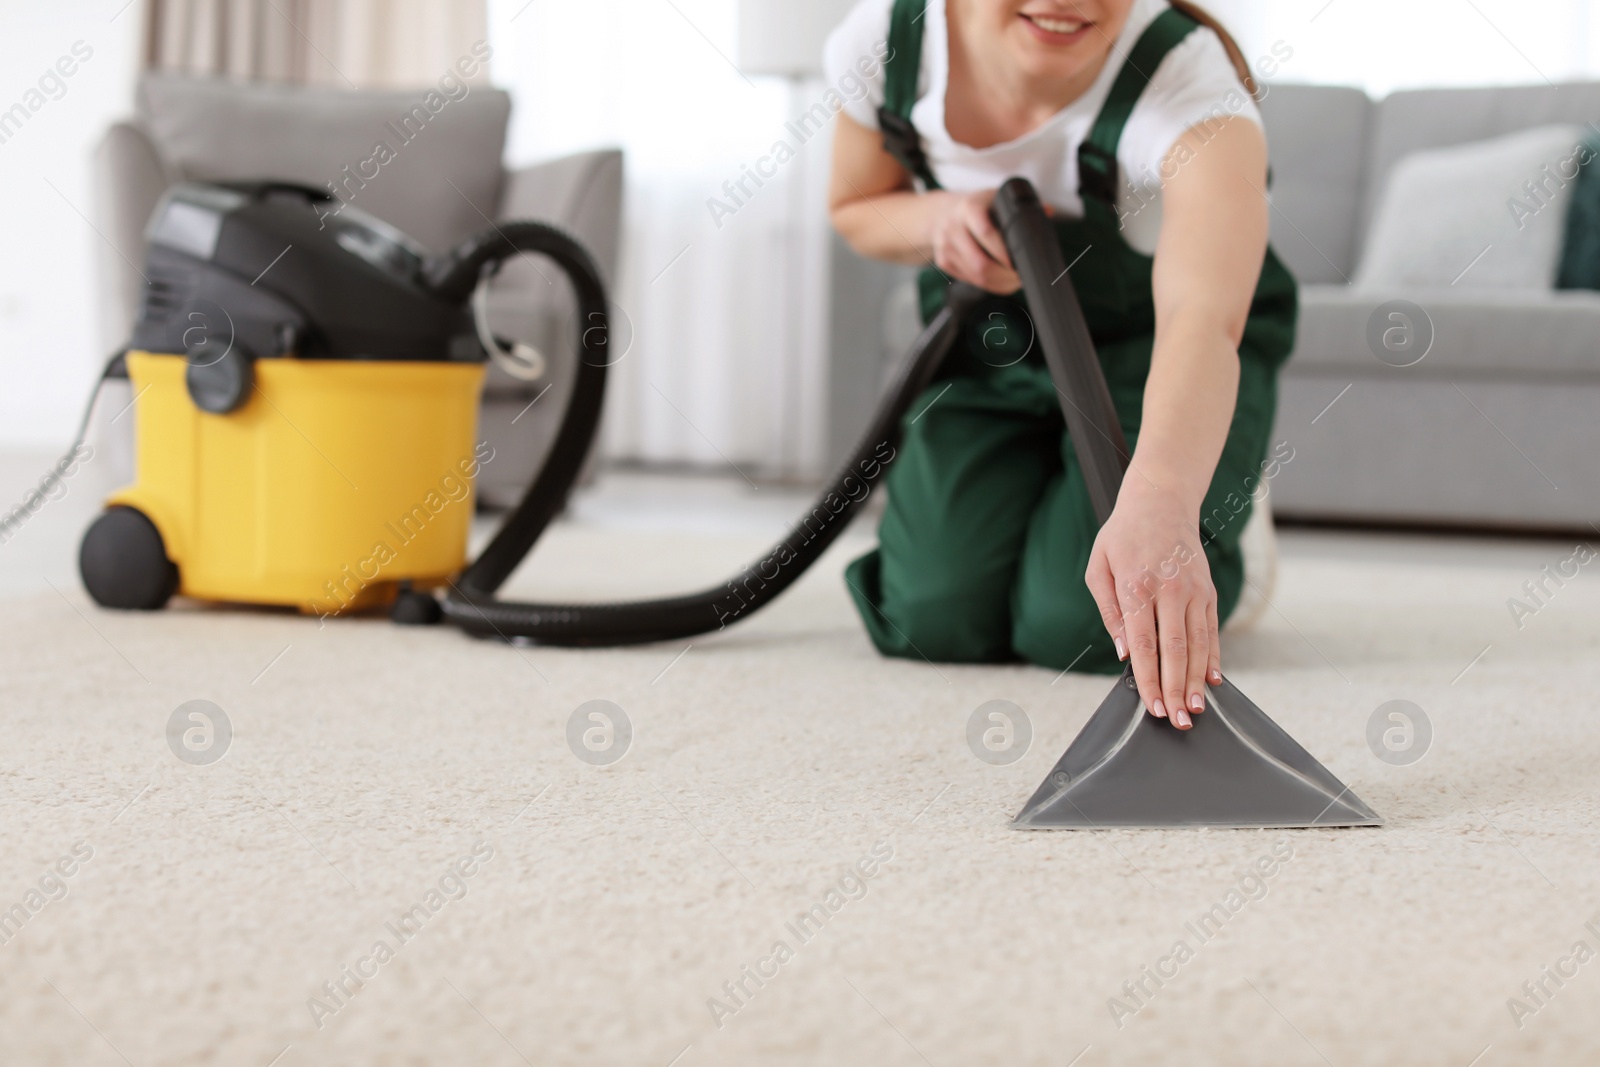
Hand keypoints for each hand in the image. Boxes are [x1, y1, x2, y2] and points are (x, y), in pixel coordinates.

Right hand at [928, 188, 1020, 293]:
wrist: (939, 212)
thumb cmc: (975, 206)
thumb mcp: (993, 197)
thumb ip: (1019, 205)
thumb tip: (1047, 212)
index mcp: (969, 208)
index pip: (986, 233)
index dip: (1004, 251)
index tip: (1020, 261)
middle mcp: (953, 228)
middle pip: (980, 263)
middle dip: (1005, 275)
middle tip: (1023, 276)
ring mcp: (946, 248)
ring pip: (976, 276)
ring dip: (1000, 283)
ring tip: (1016, 281)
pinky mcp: (944, 263)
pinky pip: (971, 281)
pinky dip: (990, 286)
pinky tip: (1002, 282)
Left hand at [1084, 486, 1220, 728]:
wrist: (1160, 501)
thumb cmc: (1122, 537)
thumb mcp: (1098, 568)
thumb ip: (1109, 613)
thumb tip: (1125, 654)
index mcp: (1136, 587)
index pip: (1145, 645)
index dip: (1150, 680)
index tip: (1153, 707)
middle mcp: (1170, 590)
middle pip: (1176, 651)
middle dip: (1176, 690)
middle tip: (1179, 721)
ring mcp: (1193, 590)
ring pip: (1198, 644)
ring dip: (1197, 680)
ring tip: (1196, 709)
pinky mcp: (1208, 589)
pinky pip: (1211, 630)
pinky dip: (1213, 657)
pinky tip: (1211, 680)